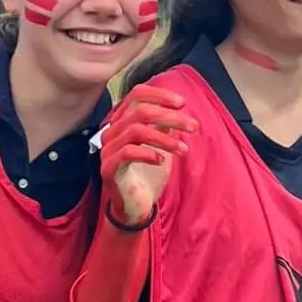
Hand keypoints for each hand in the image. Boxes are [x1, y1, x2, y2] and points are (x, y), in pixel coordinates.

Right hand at [100, 88, 196, 226]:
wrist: (136, 207)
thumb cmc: (148, 174)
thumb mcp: (161, 144)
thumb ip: (164, 125)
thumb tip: (177, 108)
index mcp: (122, 121)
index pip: (136, 95)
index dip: (159, 95)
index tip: (182, 103)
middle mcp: (112, 132)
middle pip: (140, 111)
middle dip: (171, 117)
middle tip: (193, 127)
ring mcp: (108, 150)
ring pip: (136, 130)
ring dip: (165, 138)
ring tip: (184, 149)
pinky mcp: (108, 168)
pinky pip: (128, 152)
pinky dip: (148, 153)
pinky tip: (161, 160)